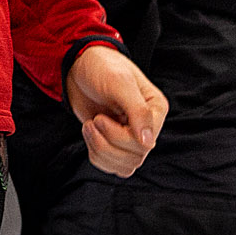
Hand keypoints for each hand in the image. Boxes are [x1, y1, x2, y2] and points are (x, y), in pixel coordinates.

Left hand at [66, 43, 167, 177]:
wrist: (79, 68)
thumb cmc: (101, 67)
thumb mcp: (119, 82)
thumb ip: (137, 111)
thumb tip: (148, 143)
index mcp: (156, 110)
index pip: (144, 143)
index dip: (119, 137)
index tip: (101, 118)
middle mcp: (148, 126)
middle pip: (135, 158)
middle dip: (107, 142)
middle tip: (94, 120)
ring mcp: (132, 137)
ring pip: (124, 167)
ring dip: (100, 149)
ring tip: (90, 125)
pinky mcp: (116, 144)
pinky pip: (112, 167)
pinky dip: (97, 155)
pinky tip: (91, 133)